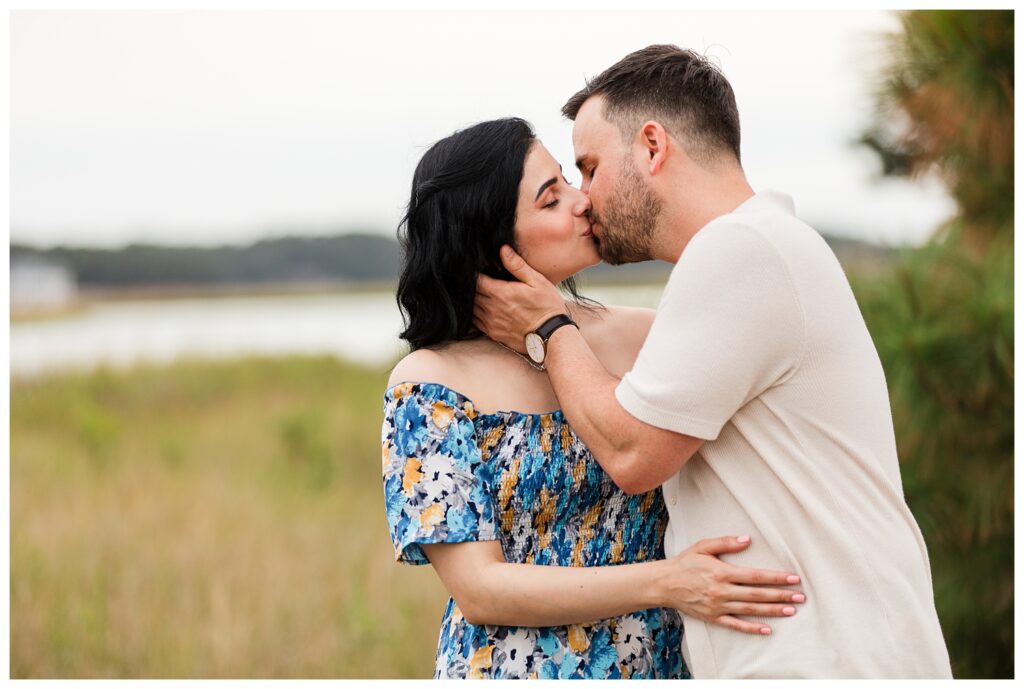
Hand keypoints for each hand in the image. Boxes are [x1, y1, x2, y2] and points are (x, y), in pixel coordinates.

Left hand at [474, 246, 567, 352]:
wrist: (551, 335)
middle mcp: (492, 309)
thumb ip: (517, 266)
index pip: (475, 280)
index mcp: (501, 293)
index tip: (478, 269)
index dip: (473, 273)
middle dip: (472, 286)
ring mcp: (491, 323)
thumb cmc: (547, 306)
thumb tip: (503, 250)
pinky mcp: (493, 333)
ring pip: (471, 308)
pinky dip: (475, 313)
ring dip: (473, 300)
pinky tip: (483, 308)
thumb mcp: (537, 281)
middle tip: (478, 281)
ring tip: (480, 293)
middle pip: (471, 294)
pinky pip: (475, 322)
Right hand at [655, 536, 804, 634]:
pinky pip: (736, 625)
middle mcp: (722, 591)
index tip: (793, 578)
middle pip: (757, 594)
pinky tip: (767, 629)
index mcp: (722, 572)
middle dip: (781, 595)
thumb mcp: (703, 546)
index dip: (775, 578)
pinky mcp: (713, 617)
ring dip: (773, 610)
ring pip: (751, 609)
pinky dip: (752, 628)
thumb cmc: (684, 562)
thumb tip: (747, 540)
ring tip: (791, 610)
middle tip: (800, 596)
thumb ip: (725, 542)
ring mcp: (718, 606)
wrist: (664, 583)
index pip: (755, 576)